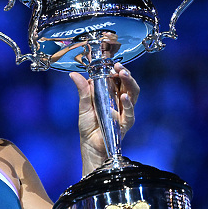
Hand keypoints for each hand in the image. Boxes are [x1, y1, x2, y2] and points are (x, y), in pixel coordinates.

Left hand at [70, 55, 139, 173]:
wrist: (90, 145)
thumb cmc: (88, 127)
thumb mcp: (83, 106)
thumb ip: (83, 91)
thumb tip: (74, 75)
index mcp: (112, 95)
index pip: (118, 79)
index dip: (117, 70)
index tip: (112, 63)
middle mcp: (120, 102)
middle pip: (128, 84)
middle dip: (126, 74)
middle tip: (119, 67)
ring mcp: (125, 112)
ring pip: (133, 94)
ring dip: (129, 83)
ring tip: (123, 74)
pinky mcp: (125, 123)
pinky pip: (130, 113)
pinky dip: (128, 104)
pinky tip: (124, 96)